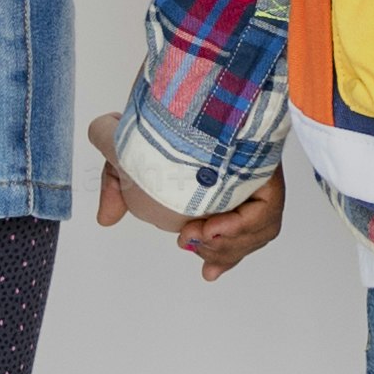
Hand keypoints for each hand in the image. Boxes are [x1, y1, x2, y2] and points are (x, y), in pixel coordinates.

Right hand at [86, 115, 285, 280]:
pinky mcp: (266, 172)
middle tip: (189, 242)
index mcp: (219, 184)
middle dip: (223, 252)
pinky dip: (242, 228)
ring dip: (228, 244)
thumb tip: (106, 219)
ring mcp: (256, 178)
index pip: (232, 230)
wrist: (164, 100)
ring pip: (258, 229)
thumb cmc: (148, 121)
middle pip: (248, 235)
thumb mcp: (119, 152)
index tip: (207, 273)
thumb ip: (114, 187)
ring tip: (201, 235)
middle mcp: (243, 182)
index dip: (222, 255)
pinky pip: (266, 212)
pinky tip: (214, 229)